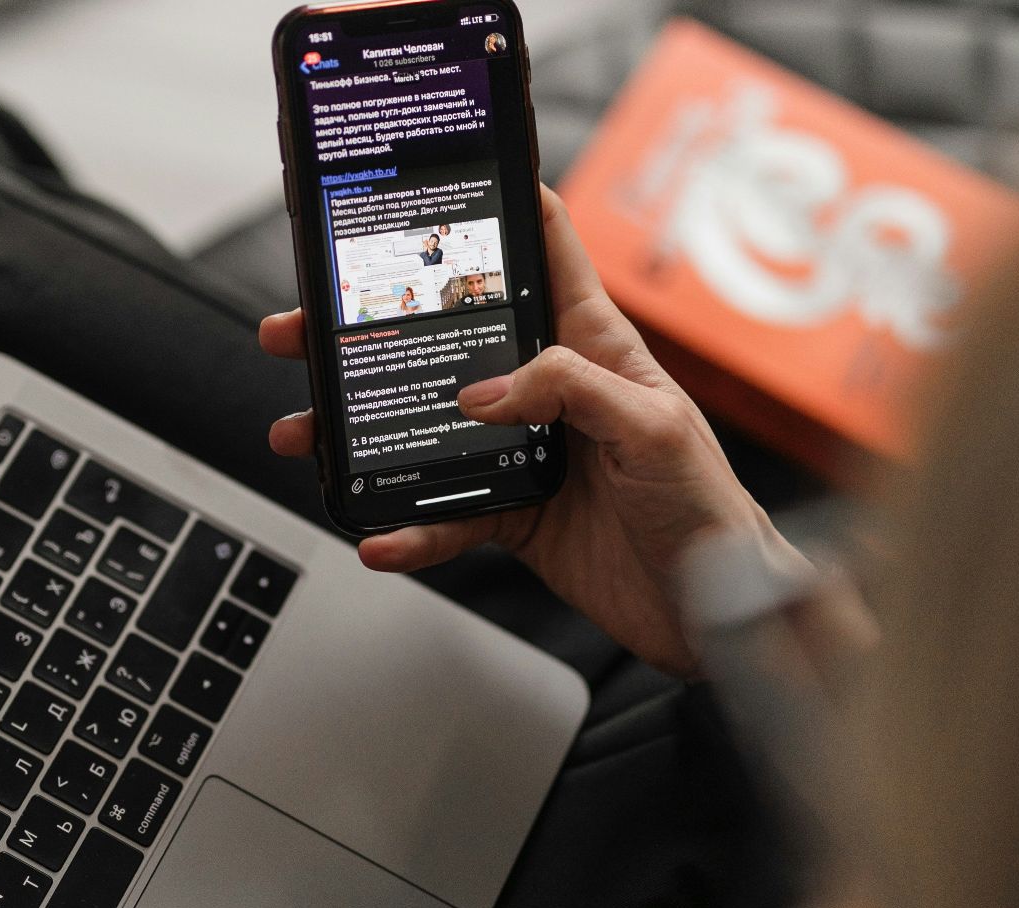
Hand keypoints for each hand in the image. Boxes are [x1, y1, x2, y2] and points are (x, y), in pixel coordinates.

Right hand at [262, 185, 803, 674]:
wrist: (713, 611)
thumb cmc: (707, 506)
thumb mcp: (653, 426)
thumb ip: (572, 390)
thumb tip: (484, 392)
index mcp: (593, 347)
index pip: (545, 255)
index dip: (498, 210)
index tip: (433, 185)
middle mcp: (548, 392)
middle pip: (448, 343)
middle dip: (372, 330)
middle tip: (305, 328)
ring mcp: (522, 452)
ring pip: (425, 430)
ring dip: (361, 433)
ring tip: (307, 434)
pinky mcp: (510, 514)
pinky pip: (444, 515)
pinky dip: (407, 528)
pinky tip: (379, 535)